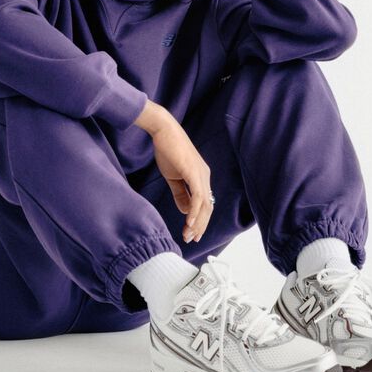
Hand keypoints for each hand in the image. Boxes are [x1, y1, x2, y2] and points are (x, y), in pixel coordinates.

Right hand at [147, 118, 214, 243]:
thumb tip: (186, 211)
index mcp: (201, 177)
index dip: (199, 220)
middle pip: (207, 207)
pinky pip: (197, 197)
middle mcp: (205, 177)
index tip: (191, 233)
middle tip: (191, 239)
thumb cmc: (167, 151)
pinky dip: (194, 211)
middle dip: (200, 226)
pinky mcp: (194, 172)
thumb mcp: (173, 177)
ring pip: (204, 205)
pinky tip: (189, 222)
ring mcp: (201, 174)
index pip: (204, 204)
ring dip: (197, 223)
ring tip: (189, 235)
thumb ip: (180, 194)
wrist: (163, 131)